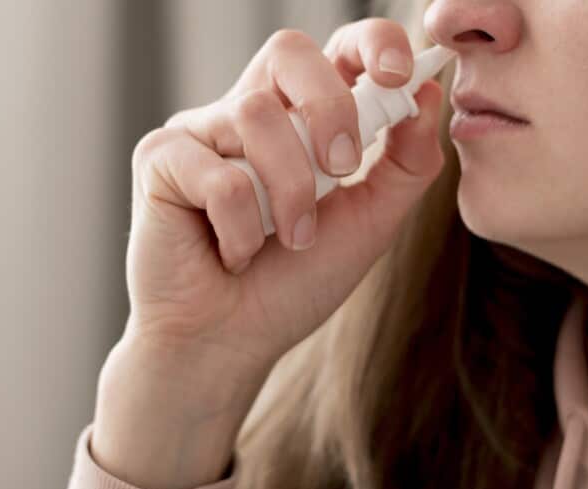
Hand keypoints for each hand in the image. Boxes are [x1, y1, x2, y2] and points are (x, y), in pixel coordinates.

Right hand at [123, 18, 448, 376]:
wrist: (228, 346)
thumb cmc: (291, 286)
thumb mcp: (369, 225)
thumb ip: (405, 164)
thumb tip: (428, 94)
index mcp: (297, 119)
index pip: (333, 50)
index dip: (368, 43)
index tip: (397, 74)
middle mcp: (246, 114)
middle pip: (289, 52)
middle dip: (330, 105)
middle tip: (342, 168)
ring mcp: (199, 133)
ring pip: (256, 116)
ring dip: (289, 191)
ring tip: (287, 240)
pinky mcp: (159, 160)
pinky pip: (217, 173)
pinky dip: (240, 227)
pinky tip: (231, 256)